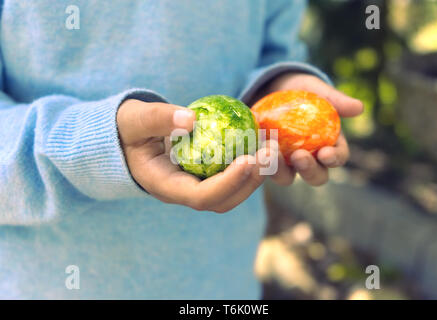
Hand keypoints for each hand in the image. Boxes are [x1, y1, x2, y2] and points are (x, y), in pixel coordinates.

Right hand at [117, 99, 271, 212]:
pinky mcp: (204, 175)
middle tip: (270, 152)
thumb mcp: (134, 119)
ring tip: (271, 148)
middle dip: (250, 181)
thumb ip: (157, 119)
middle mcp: (182, 191)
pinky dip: (249, 165)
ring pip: (231, 193)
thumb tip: (191, 118)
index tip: (249, 159)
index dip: (227, 183)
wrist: (126, 137)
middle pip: (222, 200)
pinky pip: (231, 177)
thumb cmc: (127, 128)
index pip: (199, 197)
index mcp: (164, 185)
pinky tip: (260, 143)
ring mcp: (194, 185)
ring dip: (255, 175)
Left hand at [253, 73, 363, 186]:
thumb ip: (335, 99)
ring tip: (271, 153)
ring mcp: (286, 163)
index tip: (326, 153)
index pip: (337, 158)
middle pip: (315, 176)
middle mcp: (309, 160)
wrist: (272, 88)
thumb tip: (359, 108)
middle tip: (300, 156)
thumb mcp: (317, 89)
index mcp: (329, 145)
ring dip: (280, 169)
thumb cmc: (301, 90)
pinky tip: (253, 149)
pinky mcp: (265, 160)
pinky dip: (258, 160)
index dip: (334, 158)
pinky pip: (262, 167)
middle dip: (309, 170)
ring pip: (286, 177)